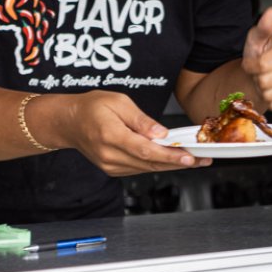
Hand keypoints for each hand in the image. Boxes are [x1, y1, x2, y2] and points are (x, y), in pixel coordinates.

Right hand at [36, 90, 211, 176]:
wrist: (68, 122)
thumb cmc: (92, 107)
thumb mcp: (119, 102)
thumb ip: (141, 120)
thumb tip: (162, 134)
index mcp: (111, 135)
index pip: (146, 151)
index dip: (170, 156)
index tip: (190, 158)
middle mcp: (110, 155)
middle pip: (150, 164)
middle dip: (179, 163)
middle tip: (203, 159)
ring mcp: (110, 165)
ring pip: (147, 169)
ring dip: (170, 165)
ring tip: (193, 159)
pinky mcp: (112, 169)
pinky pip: (139, 168)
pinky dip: (156, 164)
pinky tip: (171, 158)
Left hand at [242, 7, 271, 111]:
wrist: (261, 73)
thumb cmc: (258, 54)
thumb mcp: (255, 39)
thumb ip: (264, 27)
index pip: (262, 66)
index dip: (250, 66)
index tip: (251, 62)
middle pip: (265, 82)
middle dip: (257, 78)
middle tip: (259, 73)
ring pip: (270, 95)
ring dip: (262, 90)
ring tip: (265, 80)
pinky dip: (271, 101)